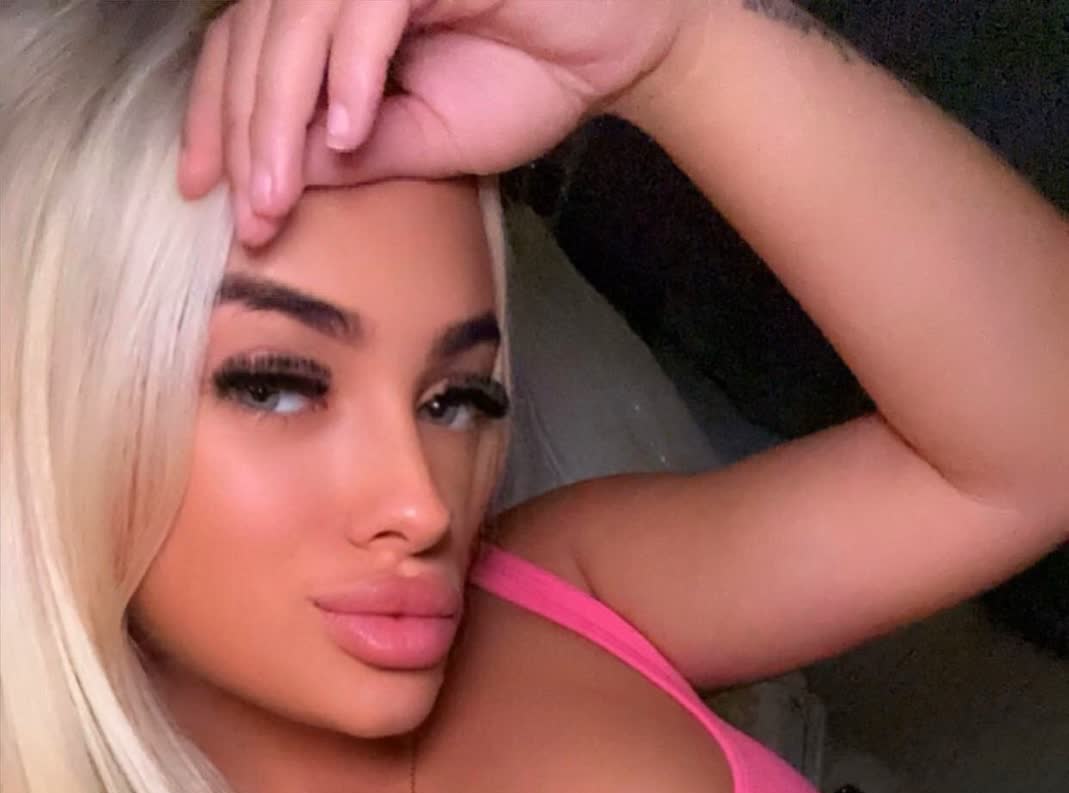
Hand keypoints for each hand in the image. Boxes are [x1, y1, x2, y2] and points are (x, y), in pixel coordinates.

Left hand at [179, 0, 705, 246]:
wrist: (624, 51)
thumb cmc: (531, 79)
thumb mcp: (424, 142)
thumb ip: (351, 154)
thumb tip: (277, 177)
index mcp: (338, 13)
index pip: (247, 49)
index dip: (217, 116)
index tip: (204, 191)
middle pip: (257, 33)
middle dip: (244, 130)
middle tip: (251, 214)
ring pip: (296, 19)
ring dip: (281, 112)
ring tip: (281, 192)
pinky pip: (364, 6)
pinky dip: (348, 71)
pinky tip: (349, 135)